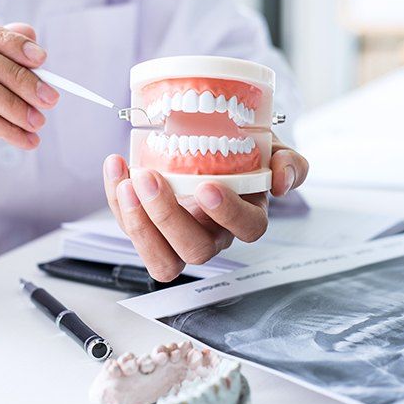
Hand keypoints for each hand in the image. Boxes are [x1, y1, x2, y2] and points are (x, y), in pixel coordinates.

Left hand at [103, 134, 308, 281]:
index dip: (228, 214)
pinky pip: (131, 230)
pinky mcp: (149, 231)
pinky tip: (116, 167)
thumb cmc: (239, 152)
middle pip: (195, 250)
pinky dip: (117, 202)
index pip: (247, 229)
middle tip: (150, 179)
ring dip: (138, 224)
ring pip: (161, 258)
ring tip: (126, 182)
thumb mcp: (269, 148)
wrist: (208, 144)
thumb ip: (287, 161)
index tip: (206, 186)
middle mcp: (213, 235)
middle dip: (168, 218)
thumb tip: (282, 179)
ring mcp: (178, 238)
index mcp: (245, 216)